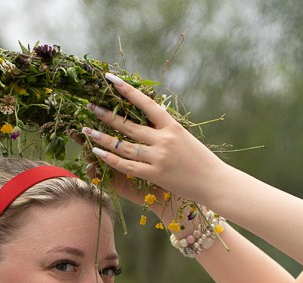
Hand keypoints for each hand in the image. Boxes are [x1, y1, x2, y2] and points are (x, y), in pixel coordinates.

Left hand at [83, 74, 228, 205]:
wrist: (215, 183)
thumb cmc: (201, 160)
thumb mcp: (185, 137)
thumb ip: (165, 128)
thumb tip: (146, 115)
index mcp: (172, 126)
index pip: (145, 103)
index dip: (126, 90)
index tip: (110, 79)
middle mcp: (164, 139)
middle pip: (128, 124)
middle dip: (106, 115)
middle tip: (89, 106)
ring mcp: (159, 157)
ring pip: (123, 145)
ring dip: (102, 137)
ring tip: (86, 130)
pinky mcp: (155, 174)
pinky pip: (127, 165)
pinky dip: (111, 158)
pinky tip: (97, 152)